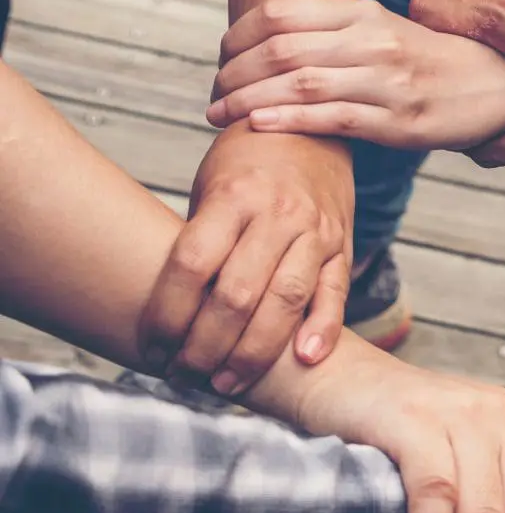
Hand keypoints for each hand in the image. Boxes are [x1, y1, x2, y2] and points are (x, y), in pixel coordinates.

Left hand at [140, 126, 351, 393]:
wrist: (310, 129)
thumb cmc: (248, 163)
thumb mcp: (212, 186)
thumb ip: (203, 242)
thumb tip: (172, 314)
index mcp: (234, 196)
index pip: (192, 266)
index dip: (167, 315)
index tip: (152, 348)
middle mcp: (278, 214)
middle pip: (236, 294)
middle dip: (205, 347)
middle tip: (185, 377)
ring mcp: (316, 230)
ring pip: (285, 302)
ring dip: (253, 353)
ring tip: (228, 384)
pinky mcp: (343, 244)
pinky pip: (335, 293)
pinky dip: (323, 330)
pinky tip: (305, 360)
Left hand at [205, 0, 504, 150]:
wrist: (502, 86)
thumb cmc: (435, 63)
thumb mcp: (388, 31)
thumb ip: (338, 29)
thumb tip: (277, 36)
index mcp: (366, 13)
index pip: (282, 12)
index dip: (239, 34)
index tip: (221, 56)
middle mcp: (374, 41)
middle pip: (281, 48)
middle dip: (233, 72)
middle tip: (211, 92)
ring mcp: (387, 82)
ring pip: (298, 83)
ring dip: (246, 98)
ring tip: (218, 113)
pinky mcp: (399, 122)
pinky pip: (331, 118)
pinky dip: (286, 120)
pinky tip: (256, 125)